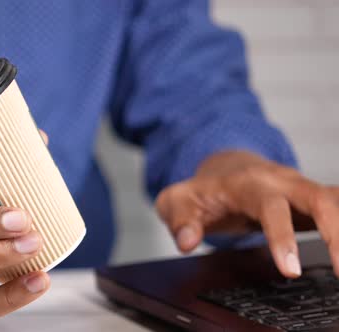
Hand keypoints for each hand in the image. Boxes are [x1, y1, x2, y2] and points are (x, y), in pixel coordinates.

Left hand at [156, 150, 338, 278]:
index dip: (282, 237)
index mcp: (247, 183)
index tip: (291, 270)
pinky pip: (336, 207)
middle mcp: (280, 181)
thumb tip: (186, 242)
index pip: (270, 207)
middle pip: (319, 199)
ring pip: (334, 201)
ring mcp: (299, 188)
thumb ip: (179, 220)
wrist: (224, 168)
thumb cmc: (203, 189)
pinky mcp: (310, 199)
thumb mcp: (177, 201)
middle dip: (336, 233)